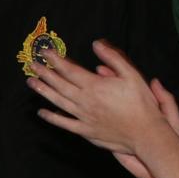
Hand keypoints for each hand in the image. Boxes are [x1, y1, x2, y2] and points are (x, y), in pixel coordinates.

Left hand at [27, 40, 168, 154]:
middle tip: (32, 64)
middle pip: (59, 84)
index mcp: (95, 86)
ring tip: (32, 82)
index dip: (55, 60)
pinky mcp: (86, 131)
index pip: (69, 70)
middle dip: (44, 73)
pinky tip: (42, 112)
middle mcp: (85, 101)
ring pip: (58, 102)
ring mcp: (84, 117)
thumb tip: (97, 44)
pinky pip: (64, 124)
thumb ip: (113, 58)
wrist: (146, 133)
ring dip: (43, 91)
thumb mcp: (132, 75)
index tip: (45, 52)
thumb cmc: (142, 104)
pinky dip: (52, 118)